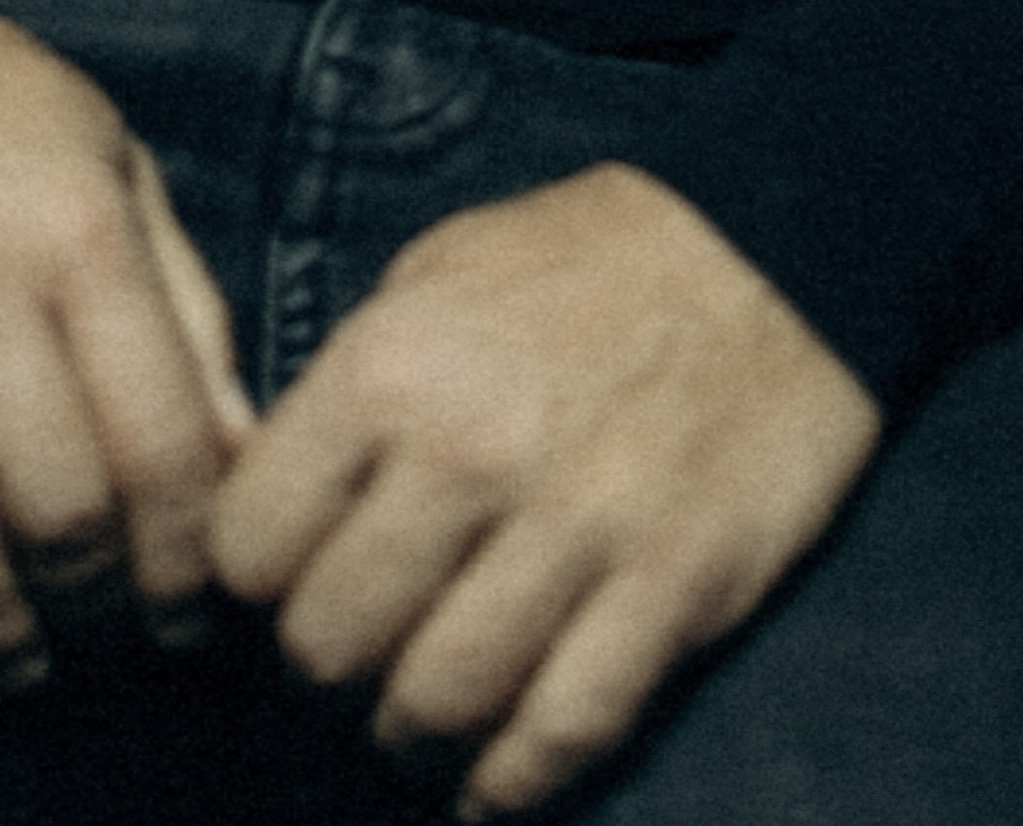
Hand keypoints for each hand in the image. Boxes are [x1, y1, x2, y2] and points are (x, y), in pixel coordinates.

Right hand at [0, 0, 255, 686]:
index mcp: (79, 226)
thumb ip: (178, 299)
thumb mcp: (105, 155)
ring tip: (13, 660)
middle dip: (95, 606)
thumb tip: (242, 448)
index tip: (191, 617)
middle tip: (105, 650)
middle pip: (56, 502)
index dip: (186, 559)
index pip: (163, 442)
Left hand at [209, 159, 880, 815]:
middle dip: (325, 661)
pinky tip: (487, 779)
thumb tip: (280, 499)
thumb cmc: (586, 259)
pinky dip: (512, 778)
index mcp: (392, 367)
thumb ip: (354, 389)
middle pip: (329, 641)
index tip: (286, 575)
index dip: (259, 573)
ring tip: (411, 714)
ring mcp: (577, 530)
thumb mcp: (435, 272)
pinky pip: (563, 730)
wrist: (770, 250)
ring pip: (437, 700)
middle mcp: (470, 453)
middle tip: (351, 650)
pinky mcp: (671, 588)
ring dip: (408, 727)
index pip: (252, 543)